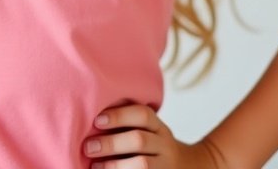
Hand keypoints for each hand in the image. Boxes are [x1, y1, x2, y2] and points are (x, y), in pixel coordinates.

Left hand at [83, 104, 226, 167]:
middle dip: (111, 143)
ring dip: (115, 166)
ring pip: (142, 165)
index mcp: (158, 127)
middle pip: (139, 140)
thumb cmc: (153, 146)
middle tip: (88, 147)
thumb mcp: (148, 131)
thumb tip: (88, 119)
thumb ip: (127, 124)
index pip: (142, 115)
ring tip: (95, 166)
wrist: (190, 168)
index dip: (119, 115)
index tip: (96, 120)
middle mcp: (165, 145)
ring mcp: (165, 166)